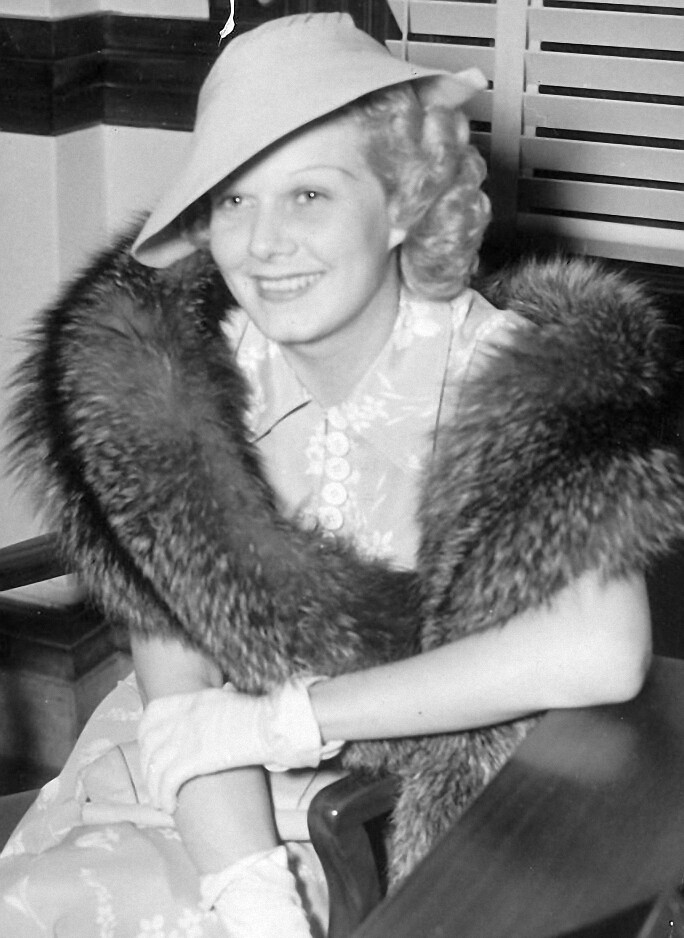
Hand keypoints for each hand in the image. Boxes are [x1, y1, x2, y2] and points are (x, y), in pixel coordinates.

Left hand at [138, 680, 341, 813]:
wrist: (270, 725)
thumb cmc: (260, 714)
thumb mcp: (231, 699)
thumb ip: (219, 700)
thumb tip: (225, 696)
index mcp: (191, 701)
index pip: (152, 714)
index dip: (145, 735)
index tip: (150, 751)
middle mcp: (182, 717)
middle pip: (148, 743)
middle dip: (147, 767)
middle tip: (154, 783)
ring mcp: (185, 737)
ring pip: (154, 767)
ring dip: (154, 788)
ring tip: (162, 801)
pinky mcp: (192, 759)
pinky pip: (166, 782)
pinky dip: (164, 797)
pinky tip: (171, 806)